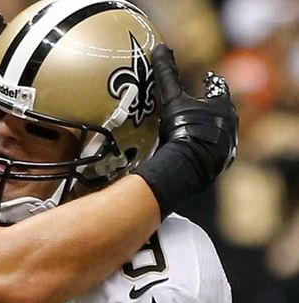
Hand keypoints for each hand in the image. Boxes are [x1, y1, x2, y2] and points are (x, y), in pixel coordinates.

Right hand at [152, 44, 237, 178]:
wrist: (190, 164)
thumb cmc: (184, 128)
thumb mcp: (172, 100)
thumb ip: (167, 75)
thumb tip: (161, 48)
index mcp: (222, 105)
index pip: (219, 87)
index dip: (211, 82)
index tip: (206, 78)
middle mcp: (231, 123)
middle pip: (221, 109)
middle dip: (211, 106)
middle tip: (198, 104)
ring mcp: (228, 143)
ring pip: (219, 129)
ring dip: (209, 126)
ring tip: (195, 126)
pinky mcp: (222, 161)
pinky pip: (215, 148)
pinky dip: (207, 144)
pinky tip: (195, 147)